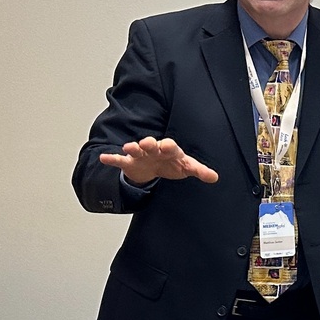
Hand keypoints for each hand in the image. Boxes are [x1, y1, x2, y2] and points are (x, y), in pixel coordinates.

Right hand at [99, 137, 218, 184]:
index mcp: (169, 150)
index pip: (170, 146)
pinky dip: (112, 159)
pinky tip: (105, 158)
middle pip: (151, 144)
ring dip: (132, 148)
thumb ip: (200, 171)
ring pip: (136, 150)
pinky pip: (120, 160)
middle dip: (148, 143)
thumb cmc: (172, 163)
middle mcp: (154, 150)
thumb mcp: (187, 167)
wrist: (155, 167)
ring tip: (128, 147)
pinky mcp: (129, 163)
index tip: (167, 146)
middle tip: (146, 143)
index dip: (168, 146)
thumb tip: (215, 177)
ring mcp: (140, 156)